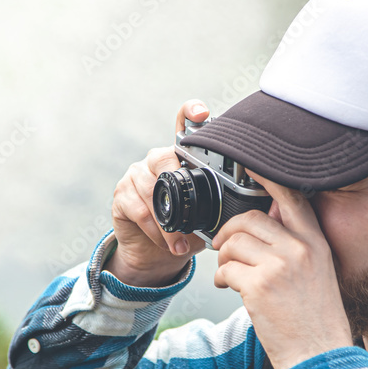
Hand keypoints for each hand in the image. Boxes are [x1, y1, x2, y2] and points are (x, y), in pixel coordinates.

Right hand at [104, 100, 210, 287]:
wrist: (156, 256)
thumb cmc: (185, 231)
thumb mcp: (208, 217)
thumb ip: (221, 203)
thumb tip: (247, 203)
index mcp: (179, 159)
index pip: (183, 126)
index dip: (190, 113)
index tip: (201, 112)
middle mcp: (156, 160)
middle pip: (162, 157)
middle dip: (177, 187)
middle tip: (191, 215)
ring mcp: (135, 175)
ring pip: (149, 189)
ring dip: (168, 221)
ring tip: (180, 242)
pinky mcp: (121, 196)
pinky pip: (139, 209)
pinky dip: (155, 230)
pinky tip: (166, 243)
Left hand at [212, 172, 352, 368]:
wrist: (319, 356)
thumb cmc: (315, 319)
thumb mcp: (316, 273)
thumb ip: (294, 246)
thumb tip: (263, 223)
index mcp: (315, 243)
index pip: (291, 197)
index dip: (267, 177)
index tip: (249, 165)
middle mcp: (299, 249)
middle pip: (249, 219)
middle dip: (228, 233)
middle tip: (224, 249)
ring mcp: (279, 266)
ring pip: (233, 243)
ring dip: (224, 259)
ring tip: (229, 276)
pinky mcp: (259, 286)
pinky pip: (226, 269)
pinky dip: (220, 279)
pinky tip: (228, 289)